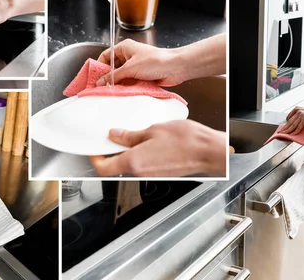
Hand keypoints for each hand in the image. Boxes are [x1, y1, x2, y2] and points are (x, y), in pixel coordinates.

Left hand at [89, 120, 226, 176]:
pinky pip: (144, 164)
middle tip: (113, 136)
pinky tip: (150, 140)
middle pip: (116, 166)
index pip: (103, 167)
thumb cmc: (186, 140)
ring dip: (128, 152)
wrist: (209, 151)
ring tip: (135, 134)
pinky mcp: (161, 173)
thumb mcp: (153, 130)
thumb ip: (130, 135)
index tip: (94, 148)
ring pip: (131, 165)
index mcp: (134, 161)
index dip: (95, 158)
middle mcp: (141, 172)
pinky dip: (141, 154)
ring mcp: (152, 174)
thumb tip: (115, 135)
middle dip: (112, 152)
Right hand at [95, 39, 184, 86]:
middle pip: (112, 68)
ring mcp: (135, 67)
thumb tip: (100, 82)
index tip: (94, 77)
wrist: (175, 68)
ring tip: (110, 92)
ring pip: (121, 77)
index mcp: (124, 48)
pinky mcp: (141, 76)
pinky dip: (125, 88)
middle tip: (100, 88)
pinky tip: (121, 94)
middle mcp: (129, 56)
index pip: (106, 56)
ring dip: (117, 84)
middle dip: (107, 78)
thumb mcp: (130, 68)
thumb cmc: (155, 61)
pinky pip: (129, 83)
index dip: (99, 66)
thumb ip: (113, 76)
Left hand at [282, 107, 303, 134]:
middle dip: (285, 127)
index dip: (286, 123)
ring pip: (292, 125)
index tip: (283, 127)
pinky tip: (292, 135)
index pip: (290, 117)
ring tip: (284, 134)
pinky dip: (294, 132)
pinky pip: (298, 127)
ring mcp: (301, 115)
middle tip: (281, 131)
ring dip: (287, 131)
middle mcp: (299, 111)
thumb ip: (301, 118)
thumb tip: (296, 126)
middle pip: (290, 121)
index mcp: (300, 109)